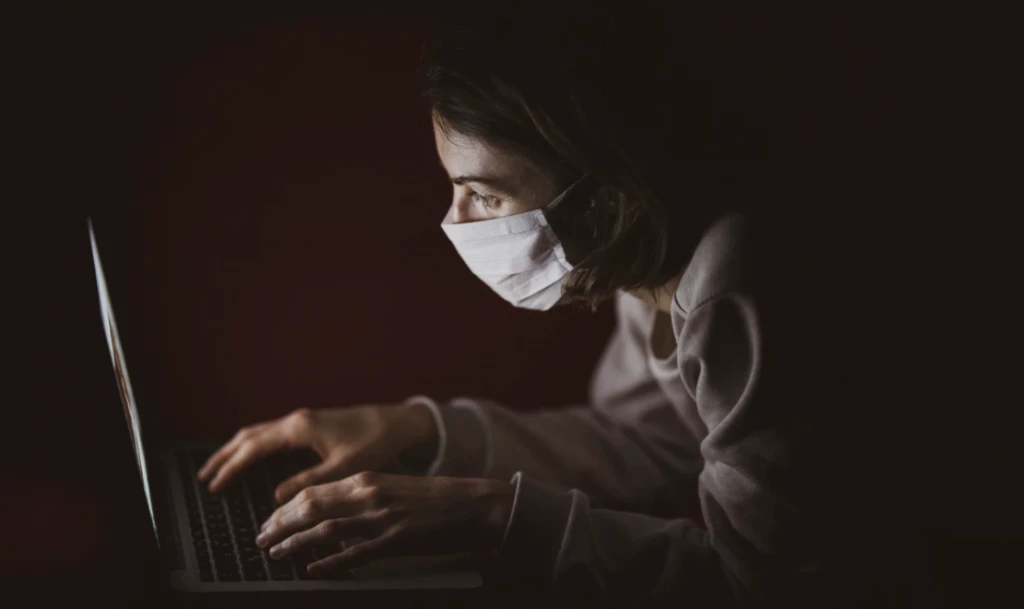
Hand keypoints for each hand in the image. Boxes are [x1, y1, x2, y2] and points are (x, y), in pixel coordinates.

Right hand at [197, 403, 436, 502]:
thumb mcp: (343, 469)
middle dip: (225, 456)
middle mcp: (297, 420)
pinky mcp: (311, 424)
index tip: (215, 486)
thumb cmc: (376, 443)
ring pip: (259, 432)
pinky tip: (252, 456)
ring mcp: (303, 419)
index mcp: (300, 428)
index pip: (253, 448)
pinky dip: (254, 444)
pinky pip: (272, 433)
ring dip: (237, 449)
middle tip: (205, 477)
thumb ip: (308, 483)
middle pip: (249, 436)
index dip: (232, 467)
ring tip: (220, 467)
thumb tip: (277, 496)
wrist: (399, 422)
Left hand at [255, 472, 514, 577]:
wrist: (472, 505)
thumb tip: (330, 511)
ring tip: (275, 553)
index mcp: (366, 479)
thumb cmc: (434, 498)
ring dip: (294, 543)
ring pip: (323, 530)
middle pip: (310, 508)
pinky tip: (311, 569)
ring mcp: (380, 519)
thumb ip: (362, 496)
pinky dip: (327, 562)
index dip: (285, 507)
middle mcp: (368, 495)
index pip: (313, 491)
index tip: (269, 519)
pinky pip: (352, 555)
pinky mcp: (393, 542)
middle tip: (261, 537)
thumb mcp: (392, 487)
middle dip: (279, 524)